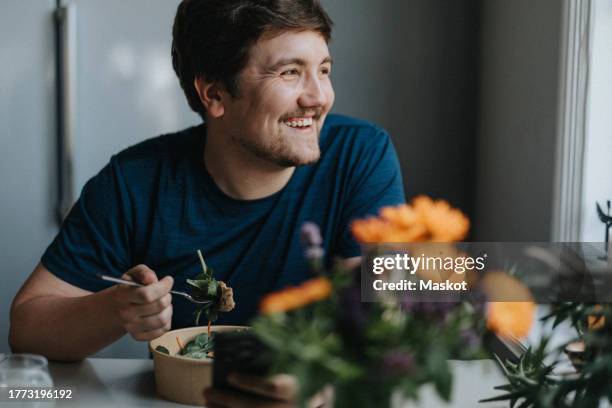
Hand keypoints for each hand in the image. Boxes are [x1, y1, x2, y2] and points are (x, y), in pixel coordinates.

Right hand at [112, 264, 173, 340]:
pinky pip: (162, 331)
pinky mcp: (138, 336)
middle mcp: (126, 313)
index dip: (163, 287)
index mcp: (123, 296)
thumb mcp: (134, 274)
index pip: (146, 294)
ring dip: (169, 309)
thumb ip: (143, 272)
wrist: (118, 307)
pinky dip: (167, 321)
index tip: (168, 280)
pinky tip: (162, 313)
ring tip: (164, 303)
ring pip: (162, 320)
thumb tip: (151, 279)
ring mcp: (132, 327)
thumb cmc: (130, 288)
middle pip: (158, 306)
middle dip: (167, 296)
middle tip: (166, 293)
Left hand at [204, 373, 330, 407]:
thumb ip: (271, 361)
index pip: (271, 387)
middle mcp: (290, 407)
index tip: (230, 374)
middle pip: (255, 407)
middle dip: (228, 400)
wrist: (315, 397)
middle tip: (207, 391)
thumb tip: (240, 357)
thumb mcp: (289, 364)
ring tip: (207, 400)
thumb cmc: (296, 372)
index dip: (250, 382)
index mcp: (295, 388)